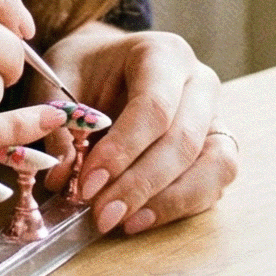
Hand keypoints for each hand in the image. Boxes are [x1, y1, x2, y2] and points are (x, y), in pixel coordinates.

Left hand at [45, 27, 237, 235]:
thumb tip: (63, 177)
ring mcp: (214, 116)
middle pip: (184, 140)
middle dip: (140, 184)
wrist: (107, 65)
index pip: (154, 107)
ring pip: (213, 165)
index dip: (122, 150)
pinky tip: (140, 220)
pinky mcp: (217, 148)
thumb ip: (58, 124)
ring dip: (168, 201)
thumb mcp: (58, 81)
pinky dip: (180, 206)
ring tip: (123, 222)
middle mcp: (199, 82)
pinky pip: (213, 183)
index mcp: (163, 54)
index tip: (87, 184)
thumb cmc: (85, 69)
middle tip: (102, 213)